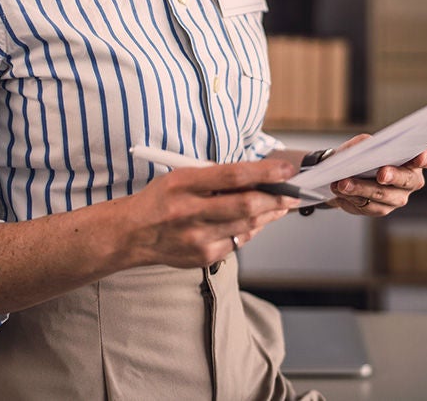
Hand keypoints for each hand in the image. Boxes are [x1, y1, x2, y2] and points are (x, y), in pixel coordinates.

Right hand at [128, 158, 300, 267]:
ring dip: (270, 214)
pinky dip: (252, 228)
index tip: (286, 170)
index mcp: (183, 183)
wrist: (133, 233)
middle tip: (293, 192)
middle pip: (245, 205)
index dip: (264, 172)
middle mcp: (189, 212)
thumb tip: (257, 176)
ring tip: (282, 204)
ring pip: (246, 225)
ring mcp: (196, 238)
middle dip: (276, 198)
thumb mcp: (183, 175)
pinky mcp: (202, 257)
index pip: (232, 176)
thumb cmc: (163, 198)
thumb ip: (217, 176)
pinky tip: (258, 219)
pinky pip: (238, 241)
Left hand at [327, 135, 426, 216]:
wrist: (343, 172)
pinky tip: (340, 192)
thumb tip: (365, 146)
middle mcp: (410, 181)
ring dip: (361, 189)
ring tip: (343, 184)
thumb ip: (365, 143)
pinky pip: (367, 207)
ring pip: (382, 196)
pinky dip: (352, 198)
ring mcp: (397, 198)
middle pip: (406, 180)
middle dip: (392, 176)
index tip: (420, 156)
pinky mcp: (381, 210)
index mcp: (412, 159)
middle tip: (381, 174)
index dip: (425, 158)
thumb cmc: (360, 154)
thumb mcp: (361, 144)